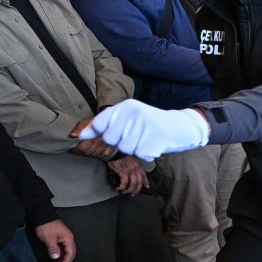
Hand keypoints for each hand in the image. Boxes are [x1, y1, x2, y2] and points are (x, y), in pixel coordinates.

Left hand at [34, 219, 74, 261]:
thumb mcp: (49, 238)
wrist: (42, 216)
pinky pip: (63, 247)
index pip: (70, 252)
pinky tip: (58, 256)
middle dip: (68, 260)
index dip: (67, 261)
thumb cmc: (47, 225)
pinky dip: (62, 252)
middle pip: (71, 251)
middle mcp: (68, 238)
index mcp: (68, 238)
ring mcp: (65, 237)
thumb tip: (56, 257)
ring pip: (67, 249)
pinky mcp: (60, 236)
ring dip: (65, 257)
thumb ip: (53, 248)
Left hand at [78, 100, 209, 161]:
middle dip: (121, 142)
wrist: (181, 126)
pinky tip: (155, 145)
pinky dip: (148, 154)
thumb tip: (79, 135)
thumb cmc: (150, 124)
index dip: (94, 134)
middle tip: (135, 137)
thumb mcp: (129, 118)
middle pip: (111, 139)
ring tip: (146, 139)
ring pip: (126, 148)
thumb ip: (106, 125)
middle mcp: (135, 113)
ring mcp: (146, 125)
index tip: (90, 139)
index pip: (100, 123)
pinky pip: (141, 154)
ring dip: (135, 149)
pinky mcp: (156, 138)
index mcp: (126, 106)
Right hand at [109, 155, 148, 194]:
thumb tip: (133, 175)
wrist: (115, 153)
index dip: (146, 182)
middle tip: (133, 194)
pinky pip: (124, 183)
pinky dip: (122, 187)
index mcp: (139, 166)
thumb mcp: (132, 161)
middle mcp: (136, 169)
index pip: (144, 175)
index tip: (147, 186)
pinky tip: (119, 189)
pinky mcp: (124, 173)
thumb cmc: (122, 157)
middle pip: (139, 182)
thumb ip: (134, 167)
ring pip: (133, 184)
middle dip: (137, 190)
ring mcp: (131, 171)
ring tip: (125, 192)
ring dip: (129, 190)